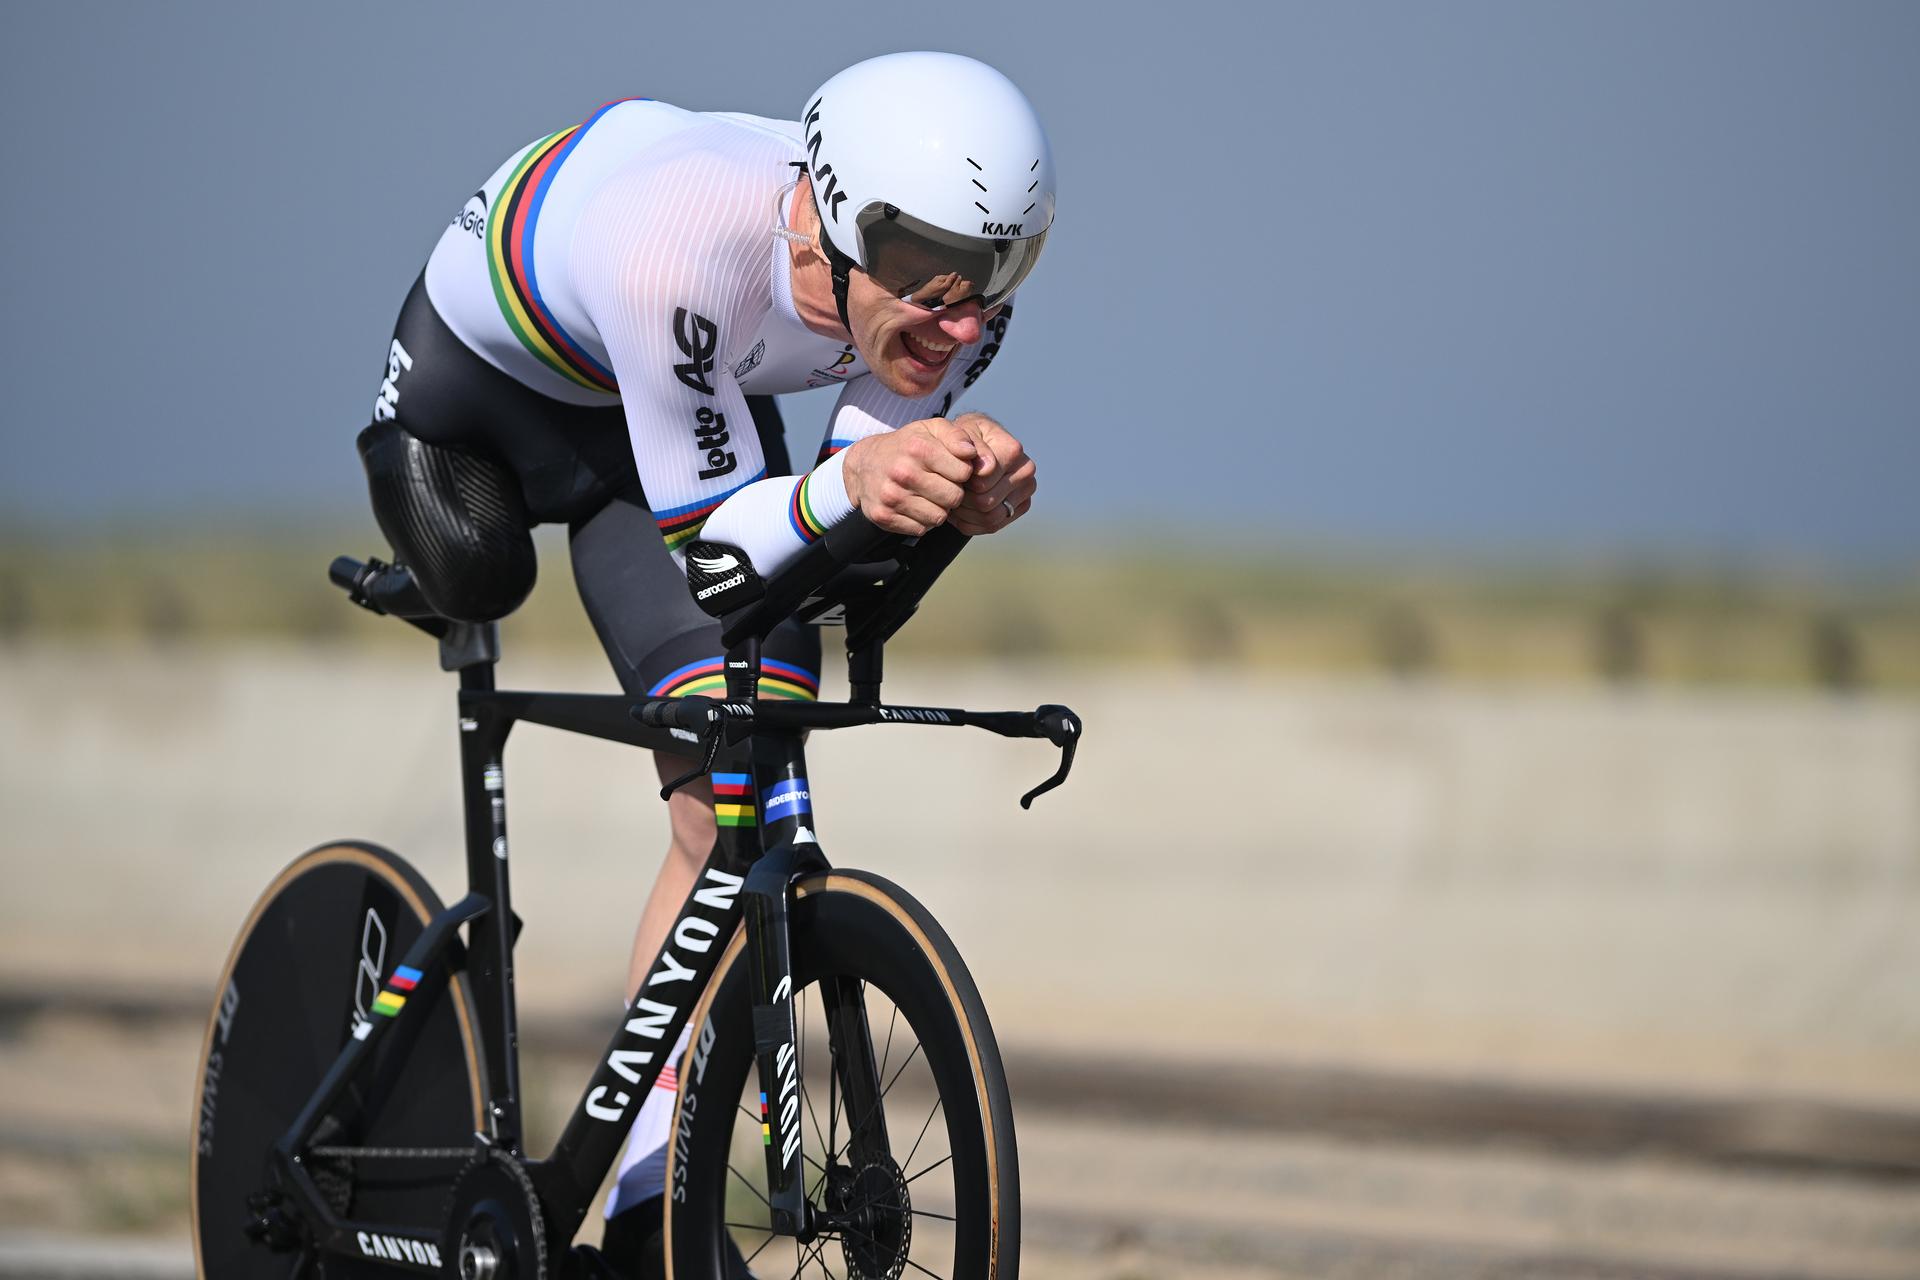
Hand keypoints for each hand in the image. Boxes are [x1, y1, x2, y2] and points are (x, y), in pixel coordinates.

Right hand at [841, 419, 979, 535]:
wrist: (863, 465)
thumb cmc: (906, 446)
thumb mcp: (931, 429)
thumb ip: (956, 435)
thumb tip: (971, 453)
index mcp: (918, 448)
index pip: (964, 472)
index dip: (963, 472)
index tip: (952, 468)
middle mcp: (903, 472)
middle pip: (954, 497)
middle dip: (952, 492)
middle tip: (940, 483)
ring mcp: (891, 497)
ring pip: (939, 517)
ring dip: (938, 508)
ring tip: (927, 494)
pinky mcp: (884, 517)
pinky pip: (921, 529)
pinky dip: (921, 520)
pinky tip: (914, 505)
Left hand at [946, 412, 1035, 535]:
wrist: (976, 445)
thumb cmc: (966, 438)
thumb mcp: (962, 433)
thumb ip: (971, 446)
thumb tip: (986, 468)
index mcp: (1013, 451)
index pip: (982, 482)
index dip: (961, 483)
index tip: (950, 475)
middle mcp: (1025, 472)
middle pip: (985, 502)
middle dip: (962, 500)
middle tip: (948, 492)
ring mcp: (1026, 491)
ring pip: (990, 518)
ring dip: (965, 514)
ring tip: (952, 502)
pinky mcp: (1021, 507)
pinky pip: (992, 527)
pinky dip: (972, 523)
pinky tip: (960, 511)